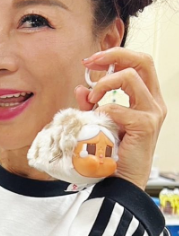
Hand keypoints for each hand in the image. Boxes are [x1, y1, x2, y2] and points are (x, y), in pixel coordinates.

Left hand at [74, 48, 166, 190]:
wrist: (121, 181)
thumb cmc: (114, 152)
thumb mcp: (100, 121)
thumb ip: (92, 103)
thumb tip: (80, 88)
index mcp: (148, 97)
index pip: (139, 62)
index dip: (116, 55)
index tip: (92, 61)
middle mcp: (155, 102)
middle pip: (143, 60)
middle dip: (114, 55)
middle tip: (91, 63)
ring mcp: (152, 113)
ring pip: (130, 77)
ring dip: (104, 83)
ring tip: (92, 97)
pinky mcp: (145, 125)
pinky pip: (118, 107)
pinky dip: (102, 110)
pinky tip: (98, 121)